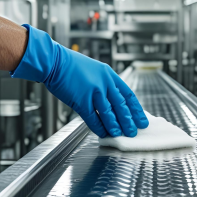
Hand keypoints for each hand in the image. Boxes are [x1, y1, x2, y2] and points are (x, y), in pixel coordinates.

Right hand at [11, 24, 148, 137]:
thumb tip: (113, 101)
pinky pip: (93, 118)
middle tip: (133, 131)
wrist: (54, 62)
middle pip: (121, 106)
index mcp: (109, 74)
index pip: (128, 94)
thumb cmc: (71, 66)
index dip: (136, 109)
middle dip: (128, 121)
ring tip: (120, 134)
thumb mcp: (95, 70)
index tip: (141, 119)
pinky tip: (103, 133)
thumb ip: (105, 84)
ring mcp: (93, 92)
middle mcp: (104, 83)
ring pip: (109, 113)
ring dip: (115, 126)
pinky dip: (99, 127)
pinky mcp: (81, 101)